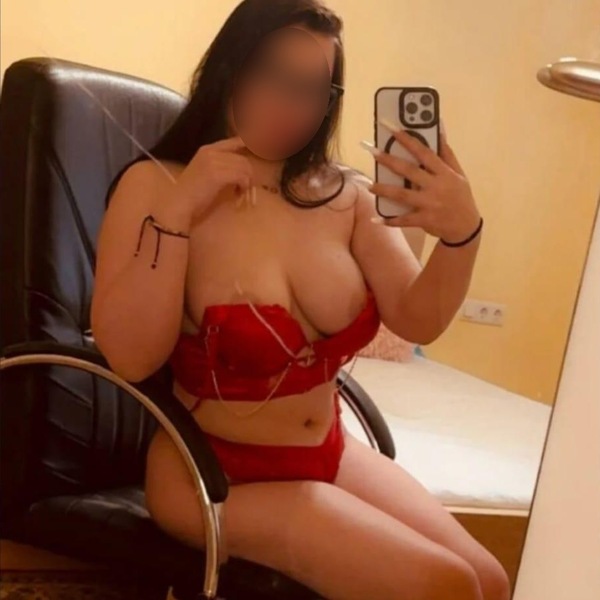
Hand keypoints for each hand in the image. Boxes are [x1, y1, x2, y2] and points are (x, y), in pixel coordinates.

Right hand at [173, 136, 255, 215]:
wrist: (179, 204)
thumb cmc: (193, 195)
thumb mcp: (207, 175)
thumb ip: (222, 167)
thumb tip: (244, 171)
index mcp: (207, 150)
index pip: (234, 141)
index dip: (248, 143)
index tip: (258, 147)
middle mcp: (211, 152)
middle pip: (243, 160)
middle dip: (248, 177)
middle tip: (245, 192)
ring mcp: (214, 161)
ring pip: (244, 169)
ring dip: (246, 185)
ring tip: (240, 196)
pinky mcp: (217, 174)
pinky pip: (241, 177)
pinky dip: (243, 188)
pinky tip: (237, 196)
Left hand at [366, 121, 481, 242]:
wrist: (466, 226)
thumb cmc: (460, 196)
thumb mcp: (458, 173)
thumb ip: (446, 152)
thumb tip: (439, 125)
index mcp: (444, 172)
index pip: (424, 152)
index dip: (407, 139)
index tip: (391, 128)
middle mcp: (436, 186)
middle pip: (409, 171)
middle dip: (389, 161)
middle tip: (372, 152)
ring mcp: (429, 204)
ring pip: (402, 195)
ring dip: (383, 190)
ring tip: (368, 186)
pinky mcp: (424, 220)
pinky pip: (403, 220)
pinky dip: (389, 220)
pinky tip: (375, 219)